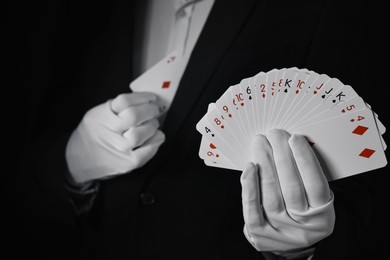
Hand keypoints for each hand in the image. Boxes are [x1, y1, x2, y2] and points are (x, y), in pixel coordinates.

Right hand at [66, 92, 164, 183]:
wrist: (79, 162)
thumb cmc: (92, 136)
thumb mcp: (97, 115)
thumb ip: (117, 107)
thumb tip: (144, 100)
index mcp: (101, 117)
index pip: (125, 101)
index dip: (143, 97)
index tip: (151, 98)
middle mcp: (108, 132)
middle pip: (135, 116)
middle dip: (150, 110)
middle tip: (153, 110)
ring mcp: (119, 149)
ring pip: (143, 133)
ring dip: (153, 125)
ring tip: (151, 124)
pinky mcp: (128, 163)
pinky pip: (149, 150)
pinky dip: (156, 140)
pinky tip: (154, 136)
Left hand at [240, 129, 334, 251]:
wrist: (286, 241)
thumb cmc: (301, 211)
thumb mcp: (313, 199)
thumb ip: (306, 176)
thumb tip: (290, 145)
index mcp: (323, 217)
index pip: (316, 185)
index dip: (305, 160)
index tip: (295, 138)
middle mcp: (304, 229)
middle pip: (292, 188)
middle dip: (282, 156)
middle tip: (275, 135)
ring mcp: (281, 233)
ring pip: (271, 196)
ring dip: (265, 165)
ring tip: (261, 144)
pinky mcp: (260, 235)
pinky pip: (252, 209)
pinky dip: (250, 186)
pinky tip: (250, 167)